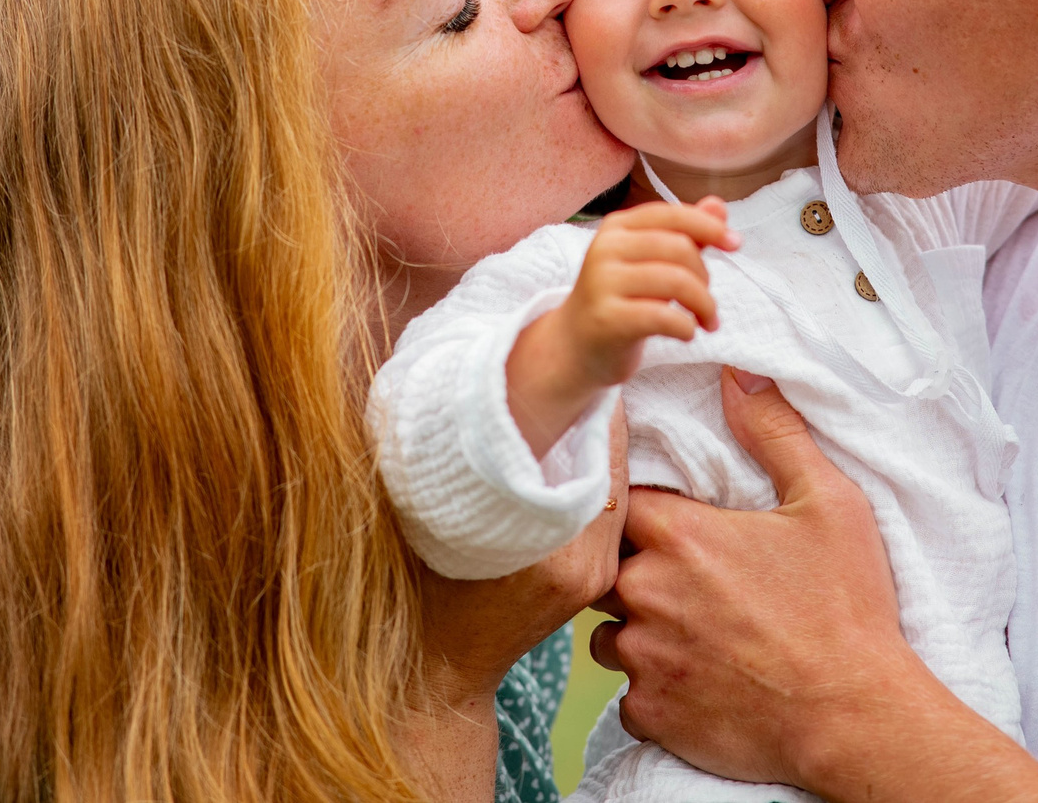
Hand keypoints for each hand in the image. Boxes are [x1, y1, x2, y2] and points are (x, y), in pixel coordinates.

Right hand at [403, 409, 630, 800]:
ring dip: (600, 450)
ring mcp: (595, 575)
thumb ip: (471, 466)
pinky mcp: (592, 582)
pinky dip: (596, 480)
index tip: (573, 371)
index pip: (597, 451)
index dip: (588, 405)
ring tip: (576, 408)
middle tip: (579, 380)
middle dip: (596, 422)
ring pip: (616, 487)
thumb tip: (480, 391)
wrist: (435, 666)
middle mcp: (586, 563)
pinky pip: (608, 513)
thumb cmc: (422, 587)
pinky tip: (573, 455)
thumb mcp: (436, 520)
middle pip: (614, 466)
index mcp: (551, 547)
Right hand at [505, 198, 735, 456]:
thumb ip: (685, 234)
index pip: (672, 214)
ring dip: (704, 305)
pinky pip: (664, 316)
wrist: (576, 347)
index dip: (709, 226)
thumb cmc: (623, 300)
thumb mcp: (651, 263)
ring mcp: (602, 283)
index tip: (736, 244)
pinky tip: (687, 333)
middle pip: (680, 248)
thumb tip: (719, 206)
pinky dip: (687, 327)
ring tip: (707, 322)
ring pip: (677, 281)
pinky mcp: (607, 319)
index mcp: (617, 227)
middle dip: (705, 278)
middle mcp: (605, 248)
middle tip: (707, 304)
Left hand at [591, 371, 1037, 799]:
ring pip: (611, 634)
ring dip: (642, 632)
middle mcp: (644, 592)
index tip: (677, 527)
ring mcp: (642, 658)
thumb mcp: (828, 503)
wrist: (856, 717)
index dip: (644, 514)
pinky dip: (656, 689)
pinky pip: (629, 694)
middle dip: (640, 572)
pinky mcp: (648, 715)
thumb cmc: (846, 608)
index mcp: (677, 534)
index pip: (619, 503)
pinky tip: (703, 682)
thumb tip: (739, 375)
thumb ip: (773, 432)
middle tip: (697, 586)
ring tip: (700, 635)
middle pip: (608, 568)